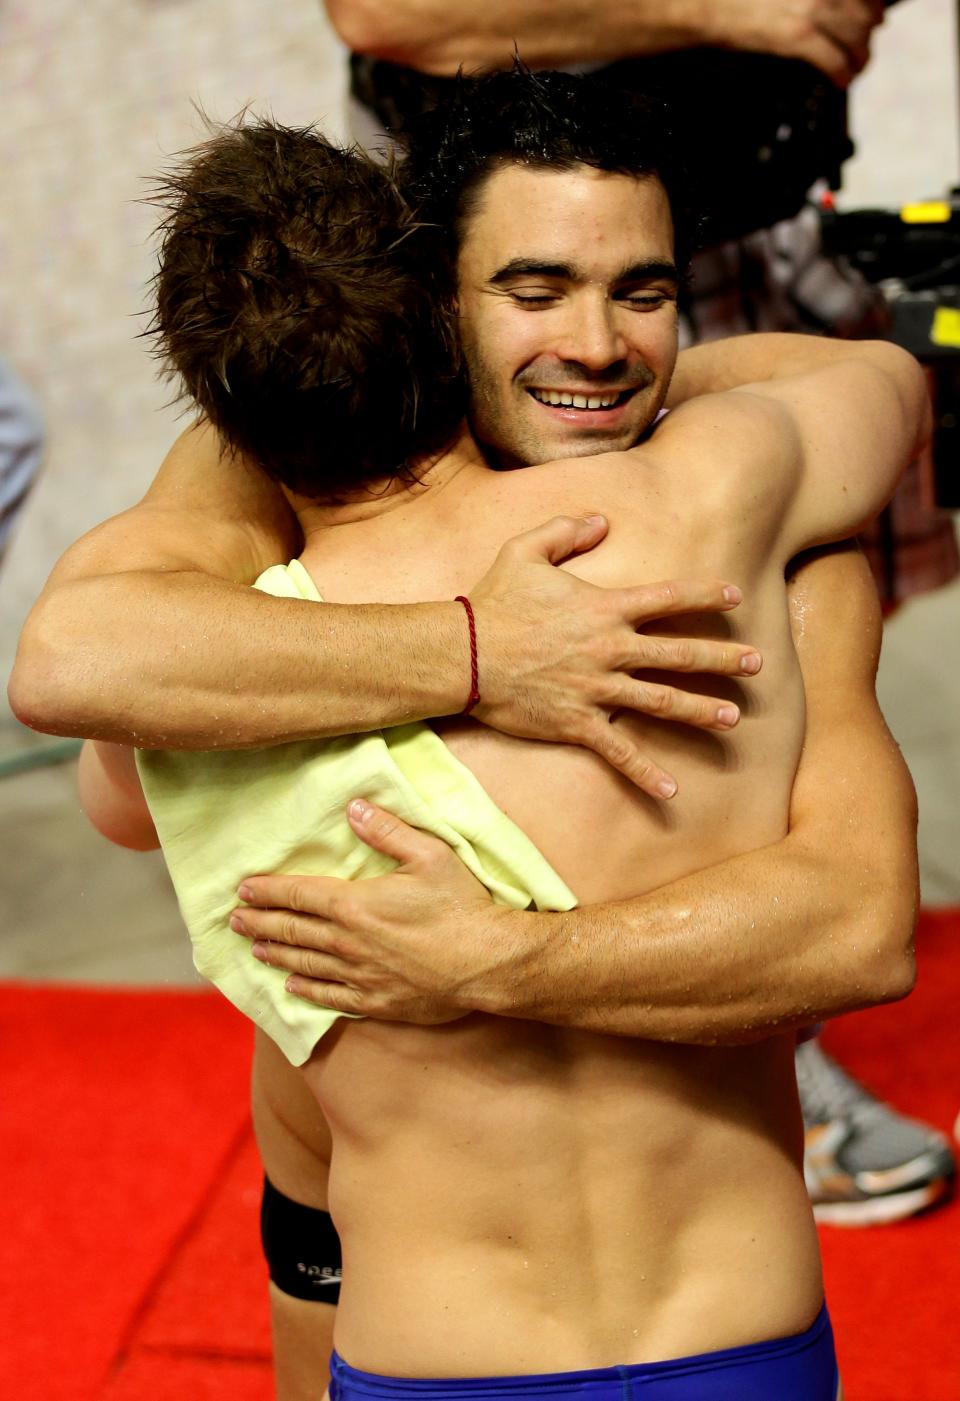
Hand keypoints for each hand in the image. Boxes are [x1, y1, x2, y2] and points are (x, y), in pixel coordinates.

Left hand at [231, 800, 516, 1022]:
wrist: (486, 963)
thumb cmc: (460, 906)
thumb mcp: (429, 855)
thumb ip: (388, 831)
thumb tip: (354, 808)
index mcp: (355, 904)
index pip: (299, 895)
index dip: (269, 891)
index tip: (243, 889)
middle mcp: (348, 941)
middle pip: (293, 930)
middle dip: (261, 922)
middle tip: (234, 921)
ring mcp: (359, 974)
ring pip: (306, 963)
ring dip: (277, 954)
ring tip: (254, 949)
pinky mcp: (376, 1000)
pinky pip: (330, 996)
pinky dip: (306, 989)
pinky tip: (291, 986)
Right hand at [469, 514, 760, 797]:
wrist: (464, 654)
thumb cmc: (493, 601)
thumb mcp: (525, 550)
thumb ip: (566, 531)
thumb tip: (601, 520)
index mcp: (604, 608)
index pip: (668, 598)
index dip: (705, 595)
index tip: (736, 596)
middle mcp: (610, 650)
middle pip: (678, 653)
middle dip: (721, 659)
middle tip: (756, 664)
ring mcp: (597, 689)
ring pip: (661, 701)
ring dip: (700, 710)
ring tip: (733, 719)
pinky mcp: (578, 723)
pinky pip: (619, 752)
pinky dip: (645, 773)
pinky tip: (671, 791)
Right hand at [708, 0, 885, 86]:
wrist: (712, 5)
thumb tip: (829, 8)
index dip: (875, 6)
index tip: (875, 17)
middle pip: (867, 13)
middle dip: (869, 35)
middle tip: (864, 48)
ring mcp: (814, 9)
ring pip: (858, 37)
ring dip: (861, 57)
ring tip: (857, 67)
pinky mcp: (798, 37)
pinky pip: (835, 59)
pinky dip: (843, 73)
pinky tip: (842, 80)